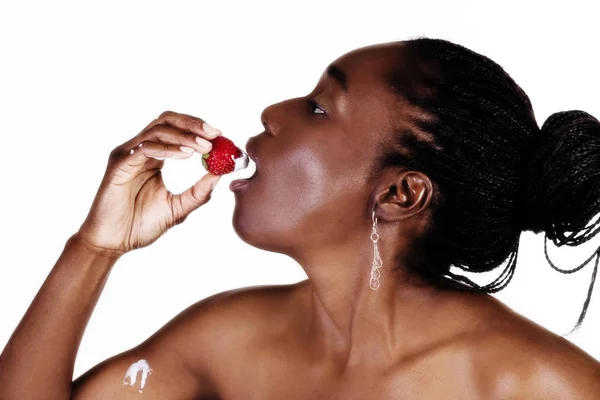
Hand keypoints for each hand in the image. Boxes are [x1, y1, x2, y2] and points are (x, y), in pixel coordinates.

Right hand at [76, 111, 222, 254]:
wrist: (113, 243)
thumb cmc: (141, 225)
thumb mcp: (178, 208)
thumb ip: (199, 192)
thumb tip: (220, 174)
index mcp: (154, 157)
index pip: (177, 130)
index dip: (199, 129)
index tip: (221, 137)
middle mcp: (140, 150)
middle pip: (167, 120)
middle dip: (193, 124)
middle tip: (215, 134)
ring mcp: (128, 155)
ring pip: (157, 131)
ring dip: (184, 136)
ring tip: (205, 148)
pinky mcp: (119, 164)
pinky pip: (145, 148)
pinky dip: (167, 149)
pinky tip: (185, 155)